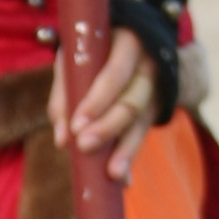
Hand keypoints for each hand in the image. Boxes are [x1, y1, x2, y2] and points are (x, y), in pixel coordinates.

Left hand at [50, 30, 160, 175]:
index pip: (115, 74)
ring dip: (126, 150)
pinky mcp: (154, 109)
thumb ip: (65, 92)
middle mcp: (148, 66)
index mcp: (128, 43)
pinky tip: (123, 180)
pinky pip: (141, 134)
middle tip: (84, 146)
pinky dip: (130, 156)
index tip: (76, 127)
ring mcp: (155, 89)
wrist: (130, 39)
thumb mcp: (75, 57)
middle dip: (108, 128)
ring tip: (112, 175)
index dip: (97, 101)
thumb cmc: (93, 48)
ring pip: (141, 122)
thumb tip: (62, 140)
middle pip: (132, 102)